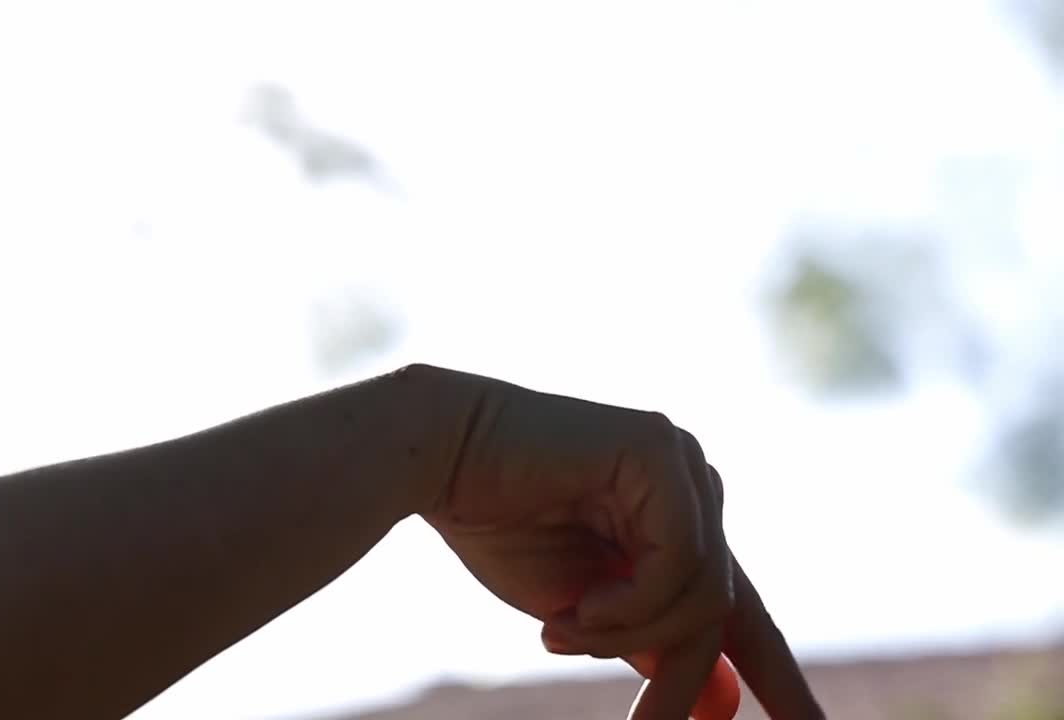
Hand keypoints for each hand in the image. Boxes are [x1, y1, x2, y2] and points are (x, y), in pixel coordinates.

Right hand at [420, 369, 822, 718]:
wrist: (437, 458)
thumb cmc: (499, 526)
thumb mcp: (588, 613)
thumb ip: (652, 644)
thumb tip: (728, 703)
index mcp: (675, 525)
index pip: (743, 611)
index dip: (778, 678)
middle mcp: (692, 490)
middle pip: (723, 612)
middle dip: (681, 682)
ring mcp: (682, 465)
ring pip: (705, 596)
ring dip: (629, 638)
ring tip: (561, 632)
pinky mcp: (660, 451)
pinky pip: (680, 563)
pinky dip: (627, 605)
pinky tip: (575, 606)